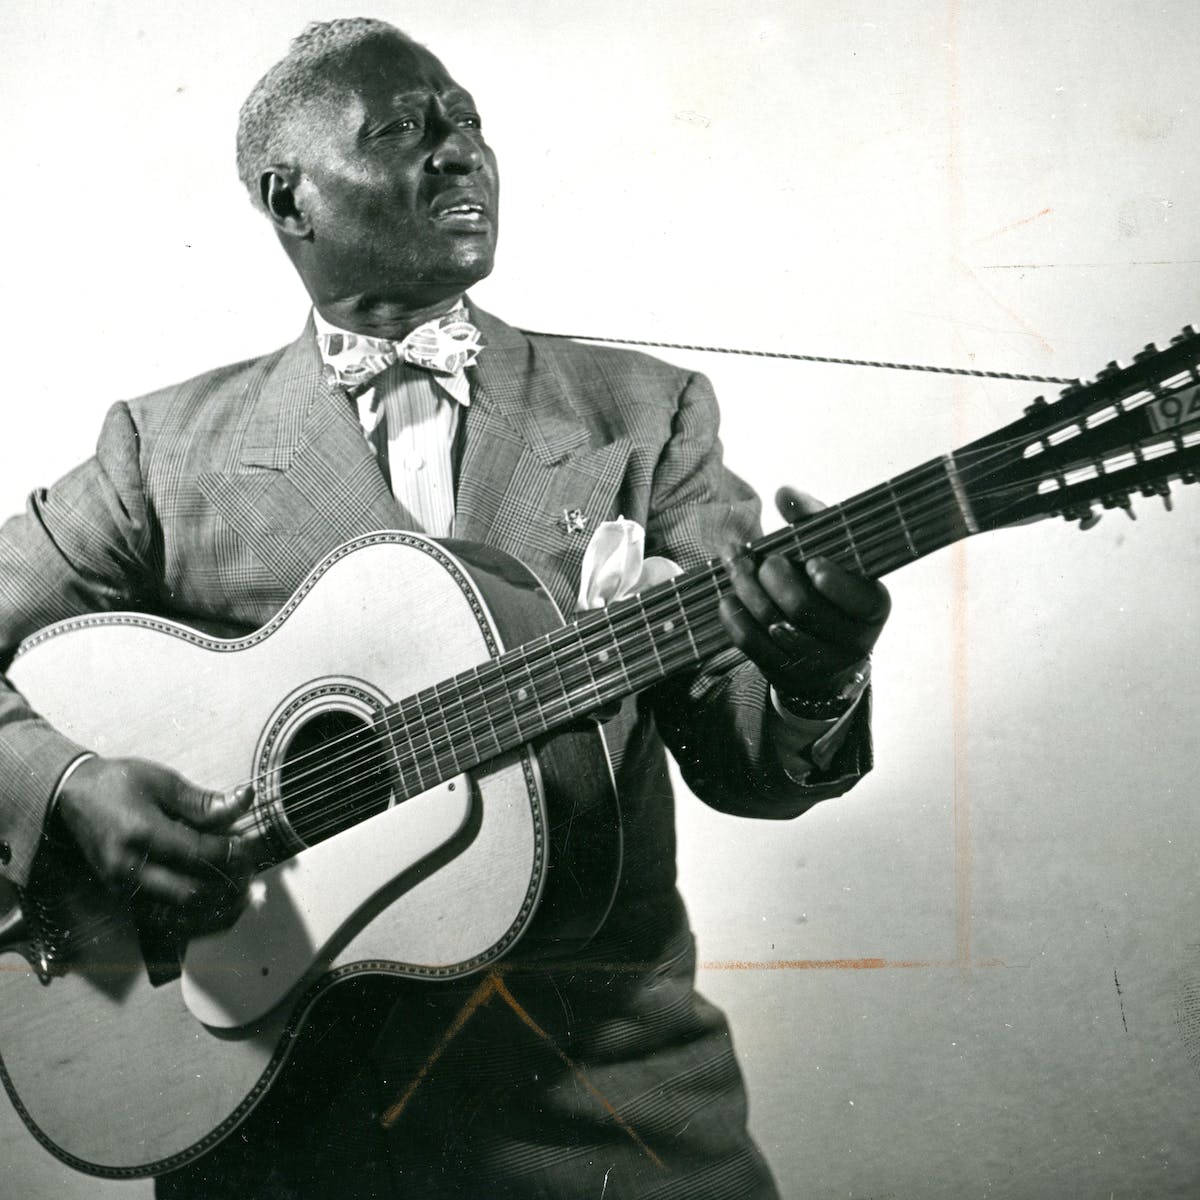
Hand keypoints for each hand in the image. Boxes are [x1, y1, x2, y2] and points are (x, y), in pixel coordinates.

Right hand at [56, 756, 252, 930]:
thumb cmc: (119, 784)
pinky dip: (198, 920)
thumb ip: (204, 801)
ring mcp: (123, 889)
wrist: (73, 799)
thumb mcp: (163, 782)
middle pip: (190, 893)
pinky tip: (221, 908)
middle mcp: (129, 869)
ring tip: (245, 893)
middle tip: (251, 870)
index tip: (251, 845)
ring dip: (218, 910)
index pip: (197, 855)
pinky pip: (165, 922)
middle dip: (228, 884)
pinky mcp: (123, 899)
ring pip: (179, 917)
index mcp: (141, 835)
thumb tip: (245, 800)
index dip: (230, 853)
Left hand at [719, 487, 889, 695]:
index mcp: (873, 605)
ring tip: (735, 566)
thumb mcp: (833, 553)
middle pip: (804, 608)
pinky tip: (727, 597)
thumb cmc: (829, 587)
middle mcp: (851, 640)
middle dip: (775, 578)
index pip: (857, 597)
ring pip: (773, 625)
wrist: (826, 651)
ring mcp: (817, 661)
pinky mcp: (785, 673)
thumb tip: (785, 493)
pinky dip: (735, 617)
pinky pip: (751, 644)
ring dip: (747, 590)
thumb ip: (814, 521)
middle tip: (761, 560)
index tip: (812, 562)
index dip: (833, 581)